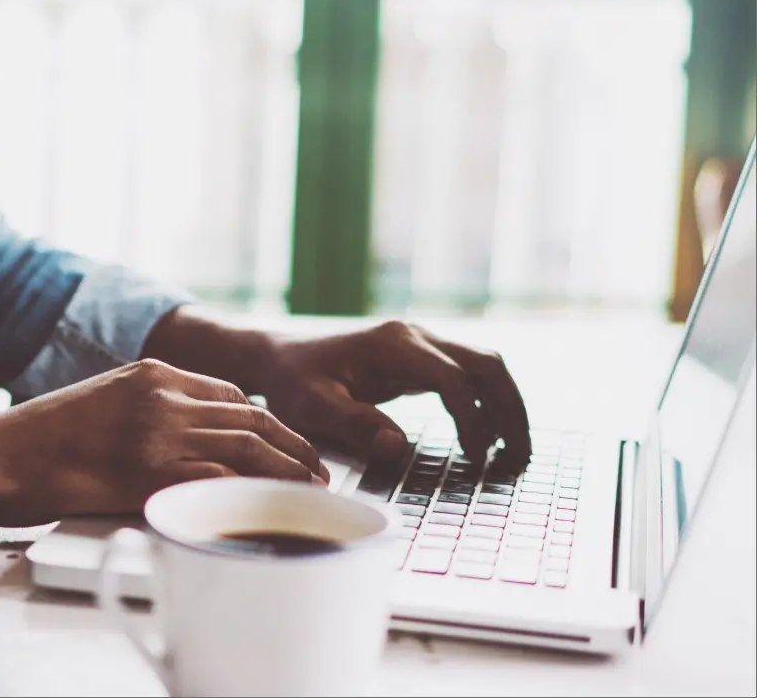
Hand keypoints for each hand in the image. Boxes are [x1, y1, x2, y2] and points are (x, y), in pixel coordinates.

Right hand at [0, 359, 327, 527]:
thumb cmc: (36, 443)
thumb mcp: (99, 406)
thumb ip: (144, 415)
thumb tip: (180, 445)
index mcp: (150, 373)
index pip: (230, 395)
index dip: (268, 423)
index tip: (286, 444)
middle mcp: (163, 396)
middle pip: (252, 419)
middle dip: (294, 447)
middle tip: (318, 472)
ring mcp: (160, 433)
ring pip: (249, 448)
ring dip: (289, 472)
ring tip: (311, 493)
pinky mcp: (152, 473)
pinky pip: (221, 481)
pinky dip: (256, 496)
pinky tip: (272, 511)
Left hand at [143, 309, 531, 467]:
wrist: (276, 357)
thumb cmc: (291, 381)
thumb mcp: (312, 407)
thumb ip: (355, 424)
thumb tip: (397, 448)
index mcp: (393, 345)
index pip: (453, 380)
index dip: (472, 421)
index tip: (476, 458)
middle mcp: (415, 337)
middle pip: (486, 365)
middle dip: (510, 410)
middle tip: (520, 457)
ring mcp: (420, 344)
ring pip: (485, 366)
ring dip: (506, 406)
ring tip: (515, 452)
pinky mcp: (419, 359)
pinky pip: (468, 376)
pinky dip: (487, 403)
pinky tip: (490, 438)